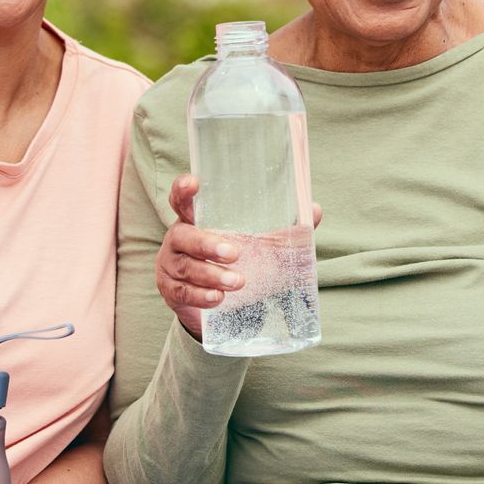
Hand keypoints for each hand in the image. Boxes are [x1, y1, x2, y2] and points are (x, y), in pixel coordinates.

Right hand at [156, 174, 322, 338]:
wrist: (215, 300)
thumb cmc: (236, 261)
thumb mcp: (256, 245)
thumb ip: (282, 230)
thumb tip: (313, 210)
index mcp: (196, 220)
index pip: (182, 200)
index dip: (183, 190)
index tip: (194, 183)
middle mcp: (179, 239)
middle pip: (184, 236)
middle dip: (207, 244)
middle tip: (234, 252)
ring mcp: (171, 265)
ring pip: (186, 268)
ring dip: (211, 275)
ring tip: (237, 282)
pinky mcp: (171, 290)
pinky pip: (183, 292)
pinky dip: (201, 296)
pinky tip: (218, 299)